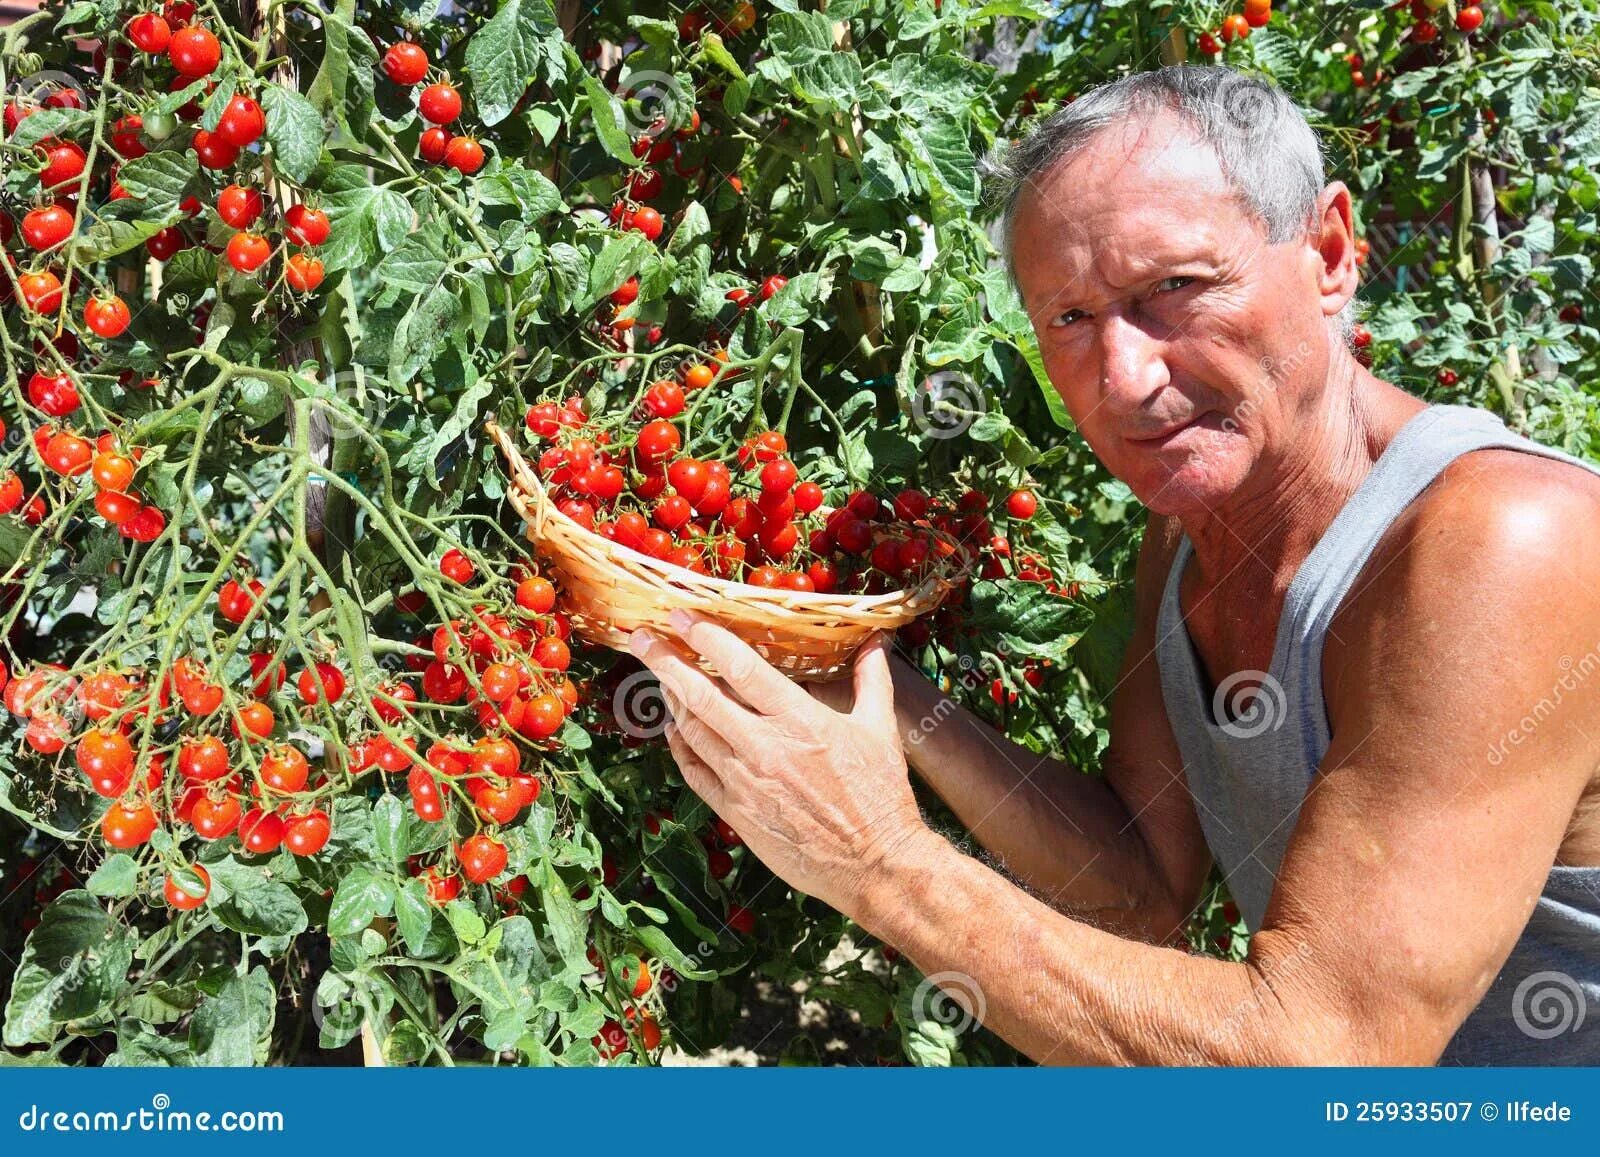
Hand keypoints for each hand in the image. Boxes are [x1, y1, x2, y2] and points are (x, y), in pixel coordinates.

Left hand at [627, 610, 929, 916]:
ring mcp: (745, 782)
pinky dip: (679, 747)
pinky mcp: (737, 814)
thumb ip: (872, 679)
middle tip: (642, 638)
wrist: (874, 863)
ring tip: (659, 676)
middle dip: (665, 661)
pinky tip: (674, 729)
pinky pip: (695, 773)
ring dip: (670, 700)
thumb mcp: (880, 729)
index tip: (680, 616)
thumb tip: (875, 642)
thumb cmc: (880, 795)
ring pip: (692, 732)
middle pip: (700, 695)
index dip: (704, 636)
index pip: (740, 666)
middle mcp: (764, 747)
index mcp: (799, 719)